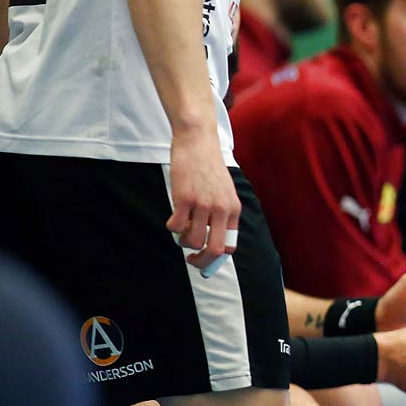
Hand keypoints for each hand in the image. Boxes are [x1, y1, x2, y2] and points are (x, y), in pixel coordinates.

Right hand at [167, 129, 238, 273]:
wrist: (198, 143)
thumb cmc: (208, 168)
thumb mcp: (224, 192)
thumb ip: (220, 214)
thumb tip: (209, 240)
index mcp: (233, 210)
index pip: (231, 246)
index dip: (217, 256)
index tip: (205, 256)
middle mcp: (221, 209)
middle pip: (215, 250)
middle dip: (202, 262)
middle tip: (191, 260)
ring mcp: (203, 204)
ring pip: (193, 241)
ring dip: (184, 241)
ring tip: (182, 230)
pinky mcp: (184, 198)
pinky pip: (175, 227)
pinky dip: (172, 228)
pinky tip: (174, 217)